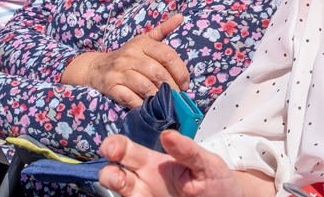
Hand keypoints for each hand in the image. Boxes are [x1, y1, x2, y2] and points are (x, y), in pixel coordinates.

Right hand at [74, 14, 189, 108]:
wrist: (96, 67)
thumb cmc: (127, 55)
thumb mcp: (144, 40)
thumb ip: (163, 30)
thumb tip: (180, 17)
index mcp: (142, 44)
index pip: (167, 55)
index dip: (180, 71)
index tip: (185, 83)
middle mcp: (131, 55)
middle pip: (157, 73)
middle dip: (171, 87)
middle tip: (178, 97)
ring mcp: (120, 71)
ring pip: (145, 86)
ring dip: (158, 97)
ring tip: (166, 103)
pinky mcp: (111, 86)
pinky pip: (129, 97)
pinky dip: (141, 104)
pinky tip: (148, 106)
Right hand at [98, 131, 244, 196]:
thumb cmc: (214, 179)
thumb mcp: (207, 163)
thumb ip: (188, 150)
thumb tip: (167, 134)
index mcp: (154, 162)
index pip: (126, 149)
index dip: (114, 145)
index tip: (111, 148)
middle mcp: (144, 181)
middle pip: (114, 172)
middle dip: (108, 171)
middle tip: (116, 173)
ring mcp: (146, 196)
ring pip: (119, 191)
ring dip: (113, 185)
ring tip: (122, 184)